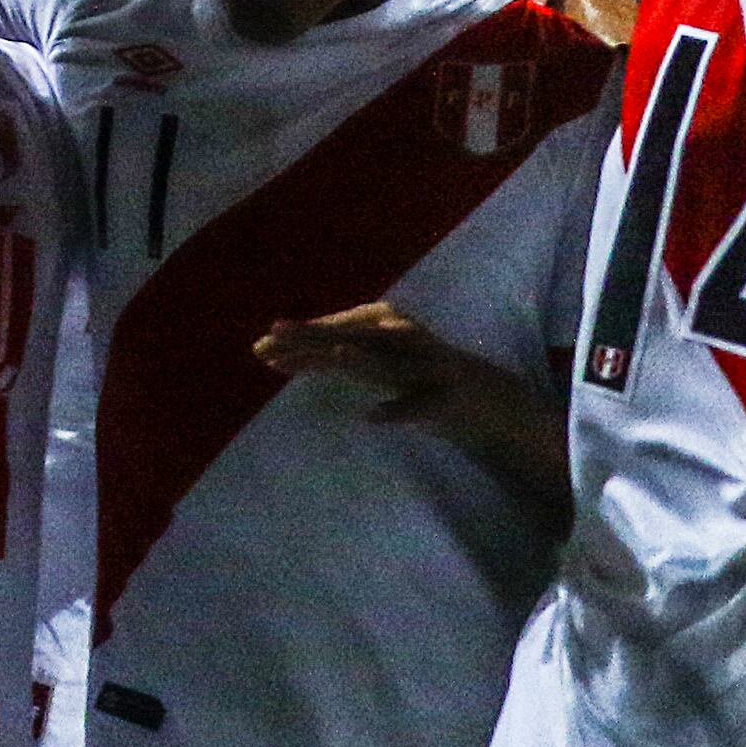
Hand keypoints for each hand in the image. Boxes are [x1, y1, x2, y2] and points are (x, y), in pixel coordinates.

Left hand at [255, 300, 547, 432]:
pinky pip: (419, 407)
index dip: (297, 340)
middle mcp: (403, 341)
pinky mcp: (448, 399)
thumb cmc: (414, 376)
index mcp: (382, 328)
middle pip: (352, 340)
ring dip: (363, 360)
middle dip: (313, 340)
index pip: (332, 332)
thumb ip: (324, 357)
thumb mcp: (366, 363)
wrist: (486, 398)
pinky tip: (372, 417)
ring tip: (334, 355)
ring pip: (389, 364)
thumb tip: (271, 351)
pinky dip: (398, 411)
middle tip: (273, 338)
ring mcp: (427, 368)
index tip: (259, 348)